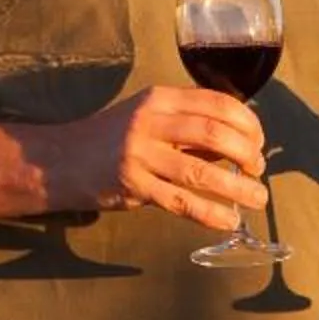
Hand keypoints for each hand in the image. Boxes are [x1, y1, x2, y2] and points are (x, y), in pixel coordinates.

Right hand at [33, 87, 269, 232]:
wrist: (60, 160)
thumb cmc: (111, 137)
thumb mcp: (148, 118)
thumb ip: (188, 127)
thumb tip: (239, 142)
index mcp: (159, 99)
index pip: (216, 102)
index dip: (247, 122)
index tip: (258, 141)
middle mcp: (150, 122)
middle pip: (214, 133)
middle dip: (247, 152)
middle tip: (257, 169)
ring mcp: (140, 155)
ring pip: (201, 171)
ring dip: (237, 186)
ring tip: (257, 197)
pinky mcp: (133, 187)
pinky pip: (181, 202)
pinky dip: (211, 213)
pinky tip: (229, 221)